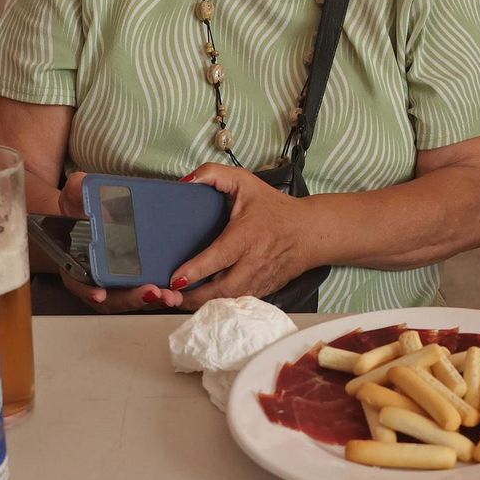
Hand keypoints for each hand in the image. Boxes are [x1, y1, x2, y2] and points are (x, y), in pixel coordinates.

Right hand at [51, 171, 183, 312]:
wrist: (95, 212)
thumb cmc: (83, 207)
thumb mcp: (76, 195)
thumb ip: (78, 191)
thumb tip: (82, 188)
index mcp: (78, 263)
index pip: (80, 282)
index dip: (88, 290)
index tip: (100, 293)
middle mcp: (98, 279)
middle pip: (114, 298)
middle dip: (133, 298)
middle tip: (151, 292)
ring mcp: (120, 282)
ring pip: (135, 300)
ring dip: (154, 300)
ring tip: (172, 297)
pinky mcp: (140, 278)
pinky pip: (150, 292)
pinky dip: (163, 294)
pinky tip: (180, 293)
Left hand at [170, 163, 320, 310]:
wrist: (310, 232)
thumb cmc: (275, 208)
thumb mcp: (246, 182)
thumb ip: (214, 174)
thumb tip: (185, 181)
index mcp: (246, 236)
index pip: (218, 257)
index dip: (195, 270)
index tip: (175, 279)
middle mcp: (254, 262)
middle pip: (221, 289)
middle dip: (193, 298)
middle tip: (170, 297)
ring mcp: (260, 280)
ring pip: (229, 300)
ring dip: (204, 304)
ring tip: (181, 302)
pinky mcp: (264, 290)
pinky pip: (238, 302)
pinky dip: (220, 304)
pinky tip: (205, 301)